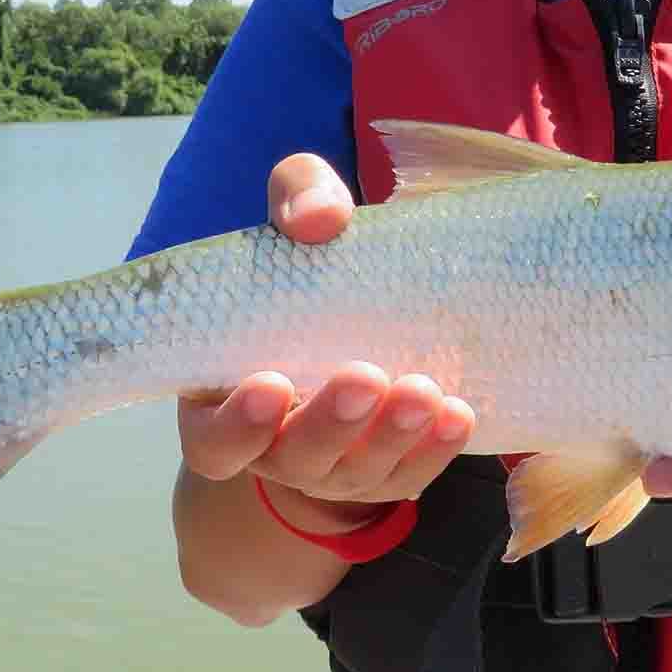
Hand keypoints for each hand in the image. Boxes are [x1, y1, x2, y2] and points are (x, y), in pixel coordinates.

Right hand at [176, 153, 476, 532]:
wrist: (364, 307)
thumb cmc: (308, 264)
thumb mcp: (294, 221)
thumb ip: (297, 198)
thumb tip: (320, 217)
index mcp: (223, 404)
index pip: (214, 439)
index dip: (237, 424)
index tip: (271, 383)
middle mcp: (275, 448)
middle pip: (296, 458)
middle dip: (331, 423)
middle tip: (364, 377)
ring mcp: (336, 467)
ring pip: (358, 471)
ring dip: (391, 435)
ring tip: (422, 392)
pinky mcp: (389, 470)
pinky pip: (411, 473)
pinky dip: (434, 449)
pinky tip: (456, 414)